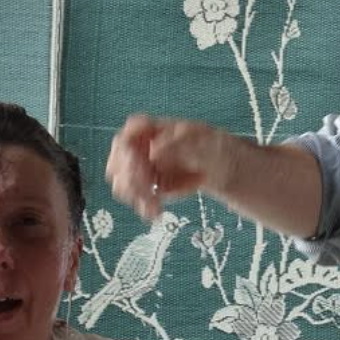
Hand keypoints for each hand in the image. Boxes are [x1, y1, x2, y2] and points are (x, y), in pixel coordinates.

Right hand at [106, 114, 240, 221]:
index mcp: (154, 127)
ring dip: (135, 196)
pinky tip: (156, 212)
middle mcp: (142, 145)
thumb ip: (179, 144)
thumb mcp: (203, 141)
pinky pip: (133, 197)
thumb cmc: (212, 146)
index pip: (131, 130)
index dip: (130, 147)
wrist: (220, 168)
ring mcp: (141, 166)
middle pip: (119, 158)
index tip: (142, 163)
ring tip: (155, 206)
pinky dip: (142, 206)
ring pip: (121, 181)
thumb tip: (154, 151)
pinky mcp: (145, 186)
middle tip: (148, 190)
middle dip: (129, 178)